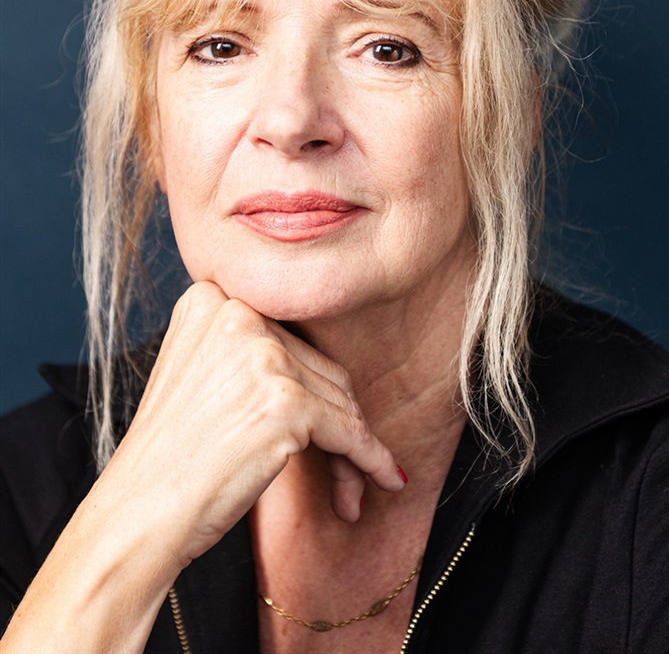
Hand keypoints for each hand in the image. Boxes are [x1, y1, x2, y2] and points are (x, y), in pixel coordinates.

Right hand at [104, 281, 404, 568]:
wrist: (137, 513)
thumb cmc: (168, 457)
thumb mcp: (198, 374)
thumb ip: (247, 350)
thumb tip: (331, 372)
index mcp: (209, 298)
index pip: (287, 337)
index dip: (309, 386)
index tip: (319, 423)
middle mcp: (236, 313)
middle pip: (318, 366)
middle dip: (334, 421)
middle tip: (339, 469)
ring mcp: (261, 355)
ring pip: (339, 400)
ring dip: (351, 449)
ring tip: (350, 491)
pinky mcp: (286, 401)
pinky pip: (351, 433)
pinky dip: (372, 460)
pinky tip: (388, 478)